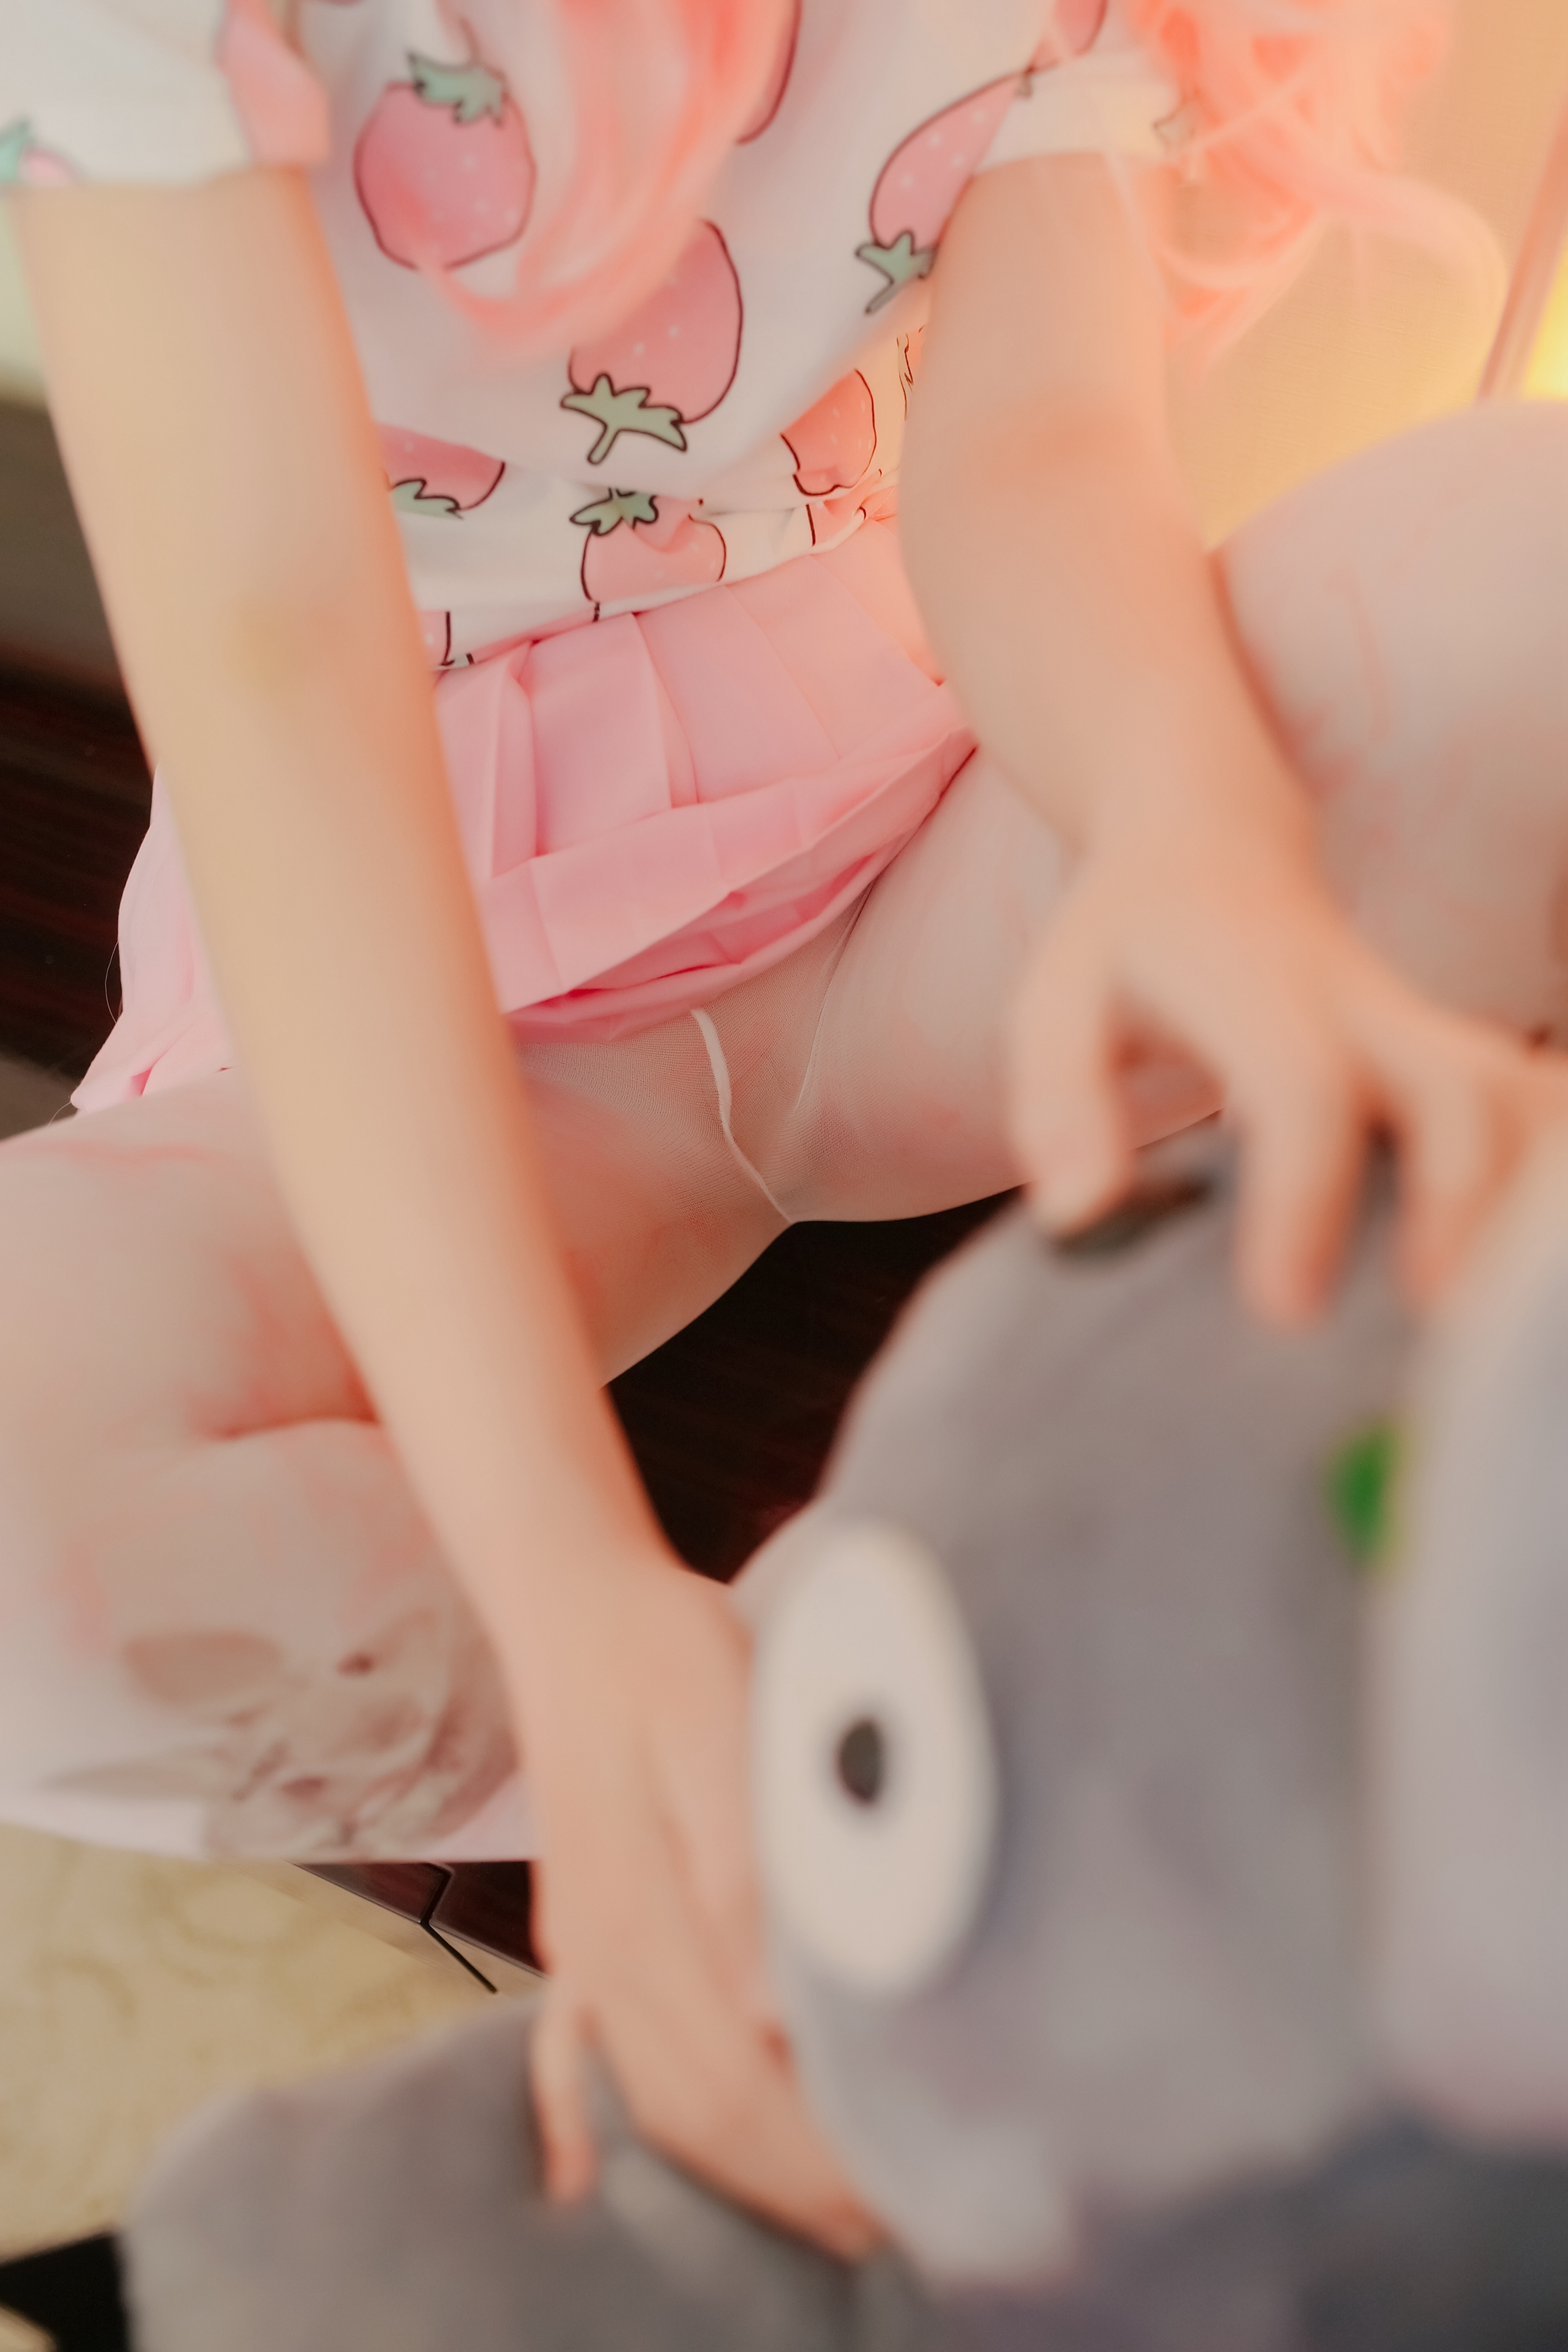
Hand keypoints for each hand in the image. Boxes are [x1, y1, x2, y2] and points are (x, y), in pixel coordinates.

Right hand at [512, 1547, 881, 2256]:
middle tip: (896, 2224)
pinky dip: (604, 2131)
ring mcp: (584, 1949)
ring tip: (826, 2210)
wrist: (574, 1604)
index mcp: (646, 1916)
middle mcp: (606, 1953)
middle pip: (700, 2112)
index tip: (904, 2193)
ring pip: (655, 2100)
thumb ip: (742, 1865)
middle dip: (797, 2186)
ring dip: (737, 2170)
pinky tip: (605, 2181)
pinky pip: (584, 2058)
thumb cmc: (665, 1652)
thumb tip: (771, 2011)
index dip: (819, 2157)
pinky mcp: (581, 1928)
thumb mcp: (721, 1722)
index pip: (738, 2084)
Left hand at [1006, 794, 1567, 1321]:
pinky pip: (1539, 1106)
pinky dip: (1545, 1177)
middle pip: (1456, 1086)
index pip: (1303, 1085)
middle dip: (1460, 1200)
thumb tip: (1076, 1218)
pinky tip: (1526, 1265)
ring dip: (1526, 1198)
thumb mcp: (1055, 1004)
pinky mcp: (1462, 1053)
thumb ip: (1059, 1102)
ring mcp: (1425, 1028)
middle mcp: (1363, 1006)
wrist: (1211, 851)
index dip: (1305, 1195)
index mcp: (1256, 992)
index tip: (1285, 1307)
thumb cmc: (1126, 949)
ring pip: (1522, 1097)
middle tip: (1428, 1315)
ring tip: (1497, 1316)